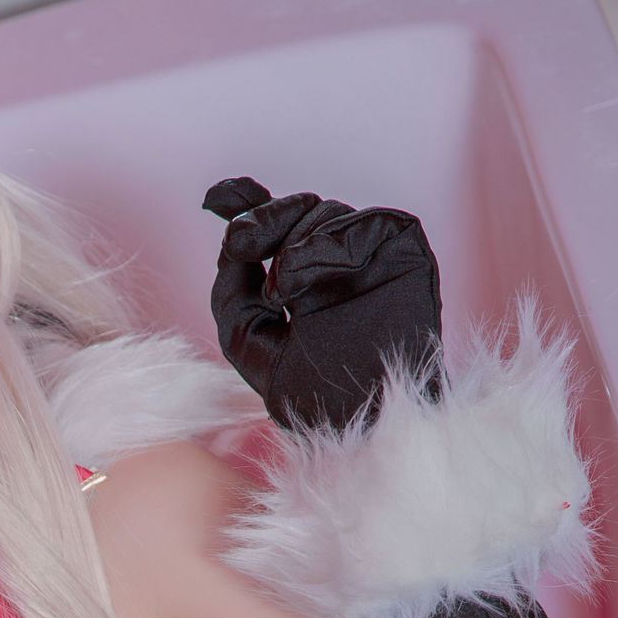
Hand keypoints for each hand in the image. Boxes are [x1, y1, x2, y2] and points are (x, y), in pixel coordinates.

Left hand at [201, 176, 442, 432]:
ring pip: (325, 213)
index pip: (279, 225)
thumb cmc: (316, 396)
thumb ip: (232, 296)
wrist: (364, 418)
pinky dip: (322, 249)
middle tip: (240, 243)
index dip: (247, 201)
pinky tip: (298, 286)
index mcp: (307, 279)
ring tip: (280, 294)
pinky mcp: (404, 247)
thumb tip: (231, 243)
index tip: (213, 198)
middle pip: (298, 210)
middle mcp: (340, 262)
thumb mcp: (251, 345)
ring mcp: (374, 253)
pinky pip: (361, 224)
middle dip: (262, 220)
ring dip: (292, 248)